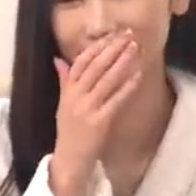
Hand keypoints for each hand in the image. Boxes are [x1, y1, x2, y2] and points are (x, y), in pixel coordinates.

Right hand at [50, 30, 141, 195]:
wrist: (69, 160)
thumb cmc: (69, 131)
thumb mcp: (63, 104)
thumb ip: (64, 80)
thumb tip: (58, 59)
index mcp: (67, 91)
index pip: (81, 62)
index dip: (97, 47)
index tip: (112, 35)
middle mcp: (76, 97)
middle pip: (95, 67)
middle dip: (113, 49)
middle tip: (128, 35)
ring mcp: (88, 109)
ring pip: (106, 80)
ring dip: (122, 62)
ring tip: (135, 48)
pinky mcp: (100, 122)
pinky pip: (116, 100)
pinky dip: (127, 87)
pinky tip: (137, 75)